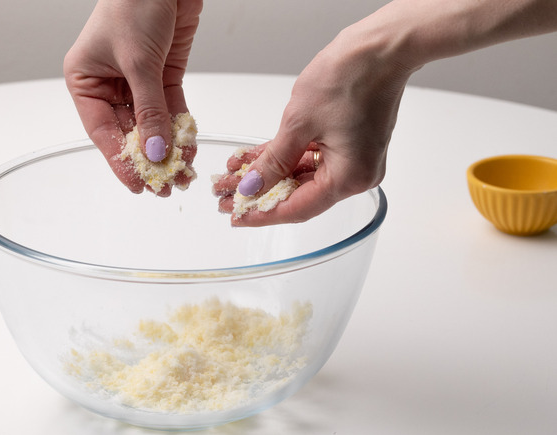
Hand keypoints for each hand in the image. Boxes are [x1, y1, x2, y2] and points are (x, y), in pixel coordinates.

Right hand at [64, 0, 201, 195]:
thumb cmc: (135, 2)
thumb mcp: (138, 62)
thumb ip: (149, 111)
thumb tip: (154, 153)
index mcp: (85, 80)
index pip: (103, 132)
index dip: (119, 161)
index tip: (137, 185)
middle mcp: (108, 84)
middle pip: (129, 132)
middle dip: (148, 159)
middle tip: (164, 186)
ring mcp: (137, 80)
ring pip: (152, 124)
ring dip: (166, 149)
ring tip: (180, 175)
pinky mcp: (163, 73)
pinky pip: (170, 109)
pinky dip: (179, 129)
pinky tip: (187, 149)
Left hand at [217, 27, 414, 225]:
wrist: (379, 47)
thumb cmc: (349, 78)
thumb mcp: (298, 124)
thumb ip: (272, 161)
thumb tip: (251, 186)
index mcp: (349, 178)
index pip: (297, 209)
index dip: (262, 214)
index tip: (236, 216)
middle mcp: (356, 175)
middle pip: (299, 195)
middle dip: (260, 194)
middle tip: (226, 196)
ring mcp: (354, 159)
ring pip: (302, 177)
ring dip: (269, 174)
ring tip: (233, 173)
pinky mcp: (349, 143)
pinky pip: (311, 159)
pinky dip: (285, 159)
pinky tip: (254, 157)